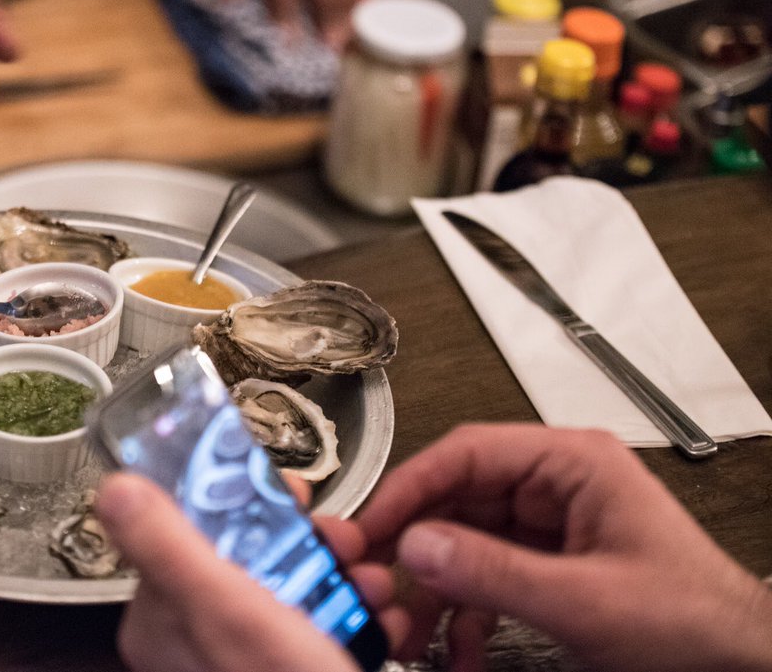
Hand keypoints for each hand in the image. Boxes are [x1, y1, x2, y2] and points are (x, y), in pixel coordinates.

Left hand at [95, 472, 369, 671]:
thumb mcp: (231, 614)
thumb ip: (172, 548)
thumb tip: (115, 489)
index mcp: (165, 622)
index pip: (188, 528)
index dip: (241, 498)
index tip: (284, 488)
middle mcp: (196, 641)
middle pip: (247, 555)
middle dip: (307, 541)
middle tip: (343, 540)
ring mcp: (241, 660)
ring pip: (289, 587)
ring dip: (341, 575)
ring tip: (373, 584)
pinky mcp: (283, 671)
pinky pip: (313, 626)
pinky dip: (353, 616)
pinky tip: (380, 619)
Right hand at [357, 424, 771, 671]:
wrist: (740, 669)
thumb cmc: (696, 625)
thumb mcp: (586, 601)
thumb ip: (494, 572)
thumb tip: (416, 545)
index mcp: (572, 465)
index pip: (468, 453)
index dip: (410, 487)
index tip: (370, 526)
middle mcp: (556, 486)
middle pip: (458, 498)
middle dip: (417, 548)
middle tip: (374, 579)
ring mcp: (550, 527)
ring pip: (465, 543)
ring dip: (436, 592)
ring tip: (411, 632)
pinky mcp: (550, 567)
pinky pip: (487, 578)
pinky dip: (466, 615)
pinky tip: (456, 649)